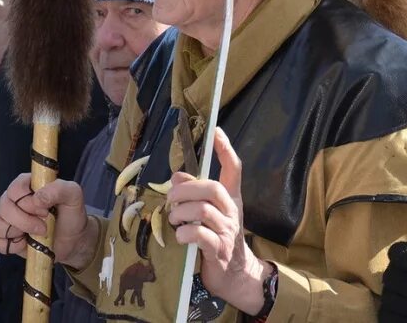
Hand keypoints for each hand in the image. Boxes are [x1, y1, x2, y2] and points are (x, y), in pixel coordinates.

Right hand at [0, 173, 96, 269]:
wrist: (73, 239)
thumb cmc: (71, 213)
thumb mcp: (73, 195)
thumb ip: (59, 188)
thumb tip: (37, 198)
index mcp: (28, 185)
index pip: (15, 188)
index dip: (28, 201)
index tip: (45, 210)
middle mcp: (15, 200)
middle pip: (4, 206)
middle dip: (25, 219)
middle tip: (44, 225)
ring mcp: (9, 220)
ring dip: (18, 231)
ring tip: (36, 234)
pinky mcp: (7, 239)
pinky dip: (13, 245)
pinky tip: (27, 244)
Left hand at [167, 128, 269, 314]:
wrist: (236, 274)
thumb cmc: (218, 238)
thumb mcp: (209, 214)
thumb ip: (194, 194)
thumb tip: (176, 176)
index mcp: (231, 198)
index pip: (233, 169)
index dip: (225, 149)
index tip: (217, 131)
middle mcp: (232, 211)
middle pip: (213, 188)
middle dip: (187, 190)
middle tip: (170, 199)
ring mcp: (227, 231)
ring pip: (203, 211)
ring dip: (181, 213)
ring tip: (172, 220)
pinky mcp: (219, 250)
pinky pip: (200, 235)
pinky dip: (185, 233)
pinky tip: (180, 236)